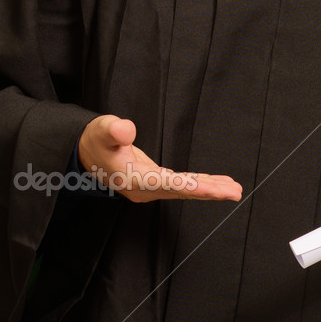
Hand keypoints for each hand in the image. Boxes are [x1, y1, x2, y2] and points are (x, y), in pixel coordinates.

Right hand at [77, 115, 241, 202]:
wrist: (85, 153)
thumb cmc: (95, 141)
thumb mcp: (101, 131)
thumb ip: (113, 130)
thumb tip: (126, 128)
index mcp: (134, 179)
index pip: (169, 184)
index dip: (193, 186)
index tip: (214, 190)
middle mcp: (145, 188)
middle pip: (183, 191)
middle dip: (210, 192)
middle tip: (234, 193)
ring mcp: (151, 187)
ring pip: (186, 189)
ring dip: (210, 189)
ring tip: (233, 189)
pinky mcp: (156, 181)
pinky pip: (183, 184)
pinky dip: (200, 183)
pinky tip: (217, 183)